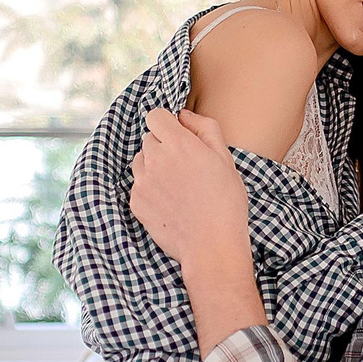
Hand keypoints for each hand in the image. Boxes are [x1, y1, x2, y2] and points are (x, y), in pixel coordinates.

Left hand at [128, 109, 251, 268]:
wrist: (211, 246)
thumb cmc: (225, 203)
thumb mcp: (225, 159)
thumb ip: (204, 128)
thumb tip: (183, 116)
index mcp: (179, 144)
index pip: (155, 116)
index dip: (167, 124)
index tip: (179, 136)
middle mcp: (156, 159)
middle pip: (149, 138)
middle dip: (163, 146)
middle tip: (185, 167)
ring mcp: (142, 181)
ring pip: (141, 161)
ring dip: (154, 166)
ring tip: (177, 185)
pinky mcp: (136, 202)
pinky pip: (138, 184)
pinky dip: (150, 189)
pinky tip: (171, 202)